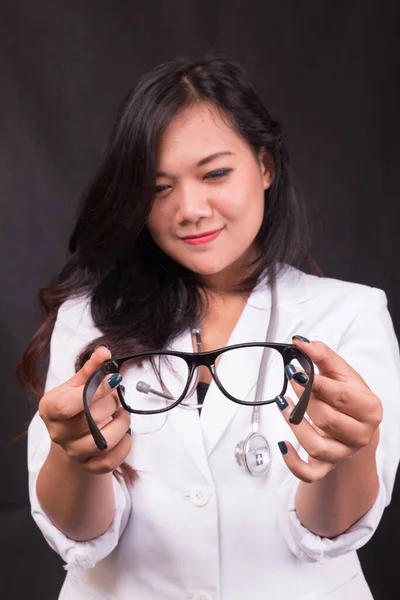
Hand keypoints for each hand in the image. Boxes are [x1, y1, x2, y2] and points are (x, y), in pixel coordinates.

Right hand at [38, 346, 131, 473]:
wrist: (71, 437)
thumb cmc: (74, 406)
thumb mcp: (77, 384)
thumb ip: (91, 369)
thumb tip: (104, 352)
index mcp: (50, 408)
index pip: (69, 404)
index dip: (96, 391)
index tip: (115, 379)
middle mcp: (57, 432)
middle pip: (89, 420)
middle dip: (111, 404)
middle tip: (118, 396)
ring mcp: (72, 452)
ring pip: (101, 442)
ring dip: (120, 425)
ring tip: (123, 413)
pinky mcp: (88, 466)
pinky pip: (109, 462)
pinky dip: (123, 447)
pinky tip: (126, 434)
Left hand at [276, 336, 381, 482]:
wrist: (356, 428)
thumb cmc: (349, 399)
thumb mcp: (342, 374)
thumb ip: (323, 356)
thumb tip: (302, 342)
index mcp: (370, 409)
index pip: (343, 397)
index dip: (318, 383)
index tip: (298, 369)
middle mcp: (360, 435)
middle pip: (328, 420)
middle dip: (305, 399)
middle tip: (291, 379)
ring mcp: (343, 453)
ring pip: (316, 446)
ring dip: (295, 424)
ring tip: (282, 402)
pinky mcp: (326, 467)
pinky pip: (310, 473)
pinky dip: (294, 463)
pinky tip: (283, 444)